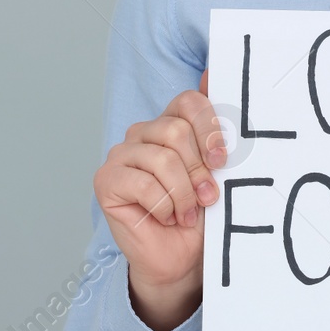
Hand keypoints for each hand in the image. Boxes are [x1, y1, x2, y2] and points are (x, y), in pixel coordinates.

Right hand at [93, 69, 223, 308]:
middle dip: (198, 170)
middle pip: (176, 131)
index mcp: (170, 123)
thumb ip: (214, 125)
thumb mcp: (217, 169)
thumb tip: (212, 72)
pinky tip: (168, 218)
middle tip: (207, 196)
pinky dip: (164, 205)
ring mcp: (121, 155)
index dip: (209, 127)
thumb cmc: (201, 213)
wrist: (182, 258)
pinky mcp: (106, 180)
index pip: (188, 102)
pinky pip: (142, 183)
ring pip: (162, 158)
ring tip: (189, 212)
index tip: (222, 159)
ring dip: (183, 193)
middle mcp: (143, 133)